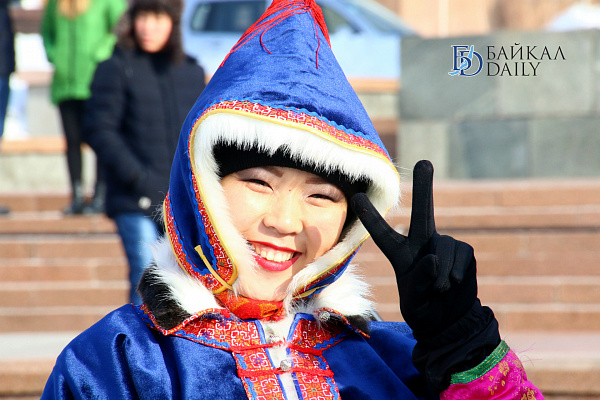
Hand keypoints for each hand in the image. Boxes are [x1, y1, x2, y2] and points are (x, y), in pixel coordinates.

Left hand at [351, 160, 476, 337]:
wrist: (449, 319)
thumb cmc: (424, 308)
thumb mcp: (413, 300)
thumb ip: (418, 279)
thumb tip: (433, 257)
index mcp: (400, 254)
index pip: (382, 234)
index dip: (370, 216)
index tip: (357, 196)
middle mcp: (421, 244)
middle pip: (422, 212)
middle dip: (425, 187)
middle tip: (425, 161)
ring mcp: (443, 246)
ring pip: (442, 246)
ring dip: (441, 271)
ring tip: (439, 289)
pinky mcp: (463, 252)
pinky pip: (459, 255)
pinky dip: (455, 272)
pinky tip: (453, 284)